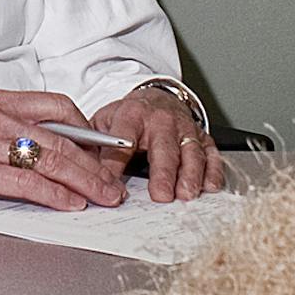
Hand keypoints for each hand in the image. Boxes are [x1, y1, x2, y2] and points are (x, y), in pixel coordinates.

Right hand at [0, 90, 128, 210]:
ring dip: (85, 180)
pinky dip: (53, 193)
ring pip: (50, 158)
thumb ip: (1, 127)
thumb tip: (37, 146)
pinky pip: (23, 181)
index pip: (57, 107)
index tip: (104, 151)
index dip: (87, 130)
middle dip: (96, 162)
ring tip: (105, 197)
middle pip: (62, 137)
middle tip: (116, 183)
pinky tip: (69, 204)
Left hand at [95, 86, 222, 201]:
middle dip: (163, 173)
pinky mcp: (202, 138)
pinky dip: (213, 170)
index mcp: (132, 114)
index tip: (111, 180)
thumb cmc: (129, 117)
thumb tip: (81, 169)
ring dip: (190, 175)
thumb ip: (93, 143)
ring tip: (186, 194)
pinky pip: (211, 154)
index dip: (116, 160)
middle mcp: (162, 121)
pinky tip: (209, 186)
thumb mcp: (105, 121)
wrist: (157, 98)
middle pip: (163, 148)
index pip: (123, 137)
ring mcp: (185, 129)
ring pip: (191, 152)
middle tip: (161, 195)